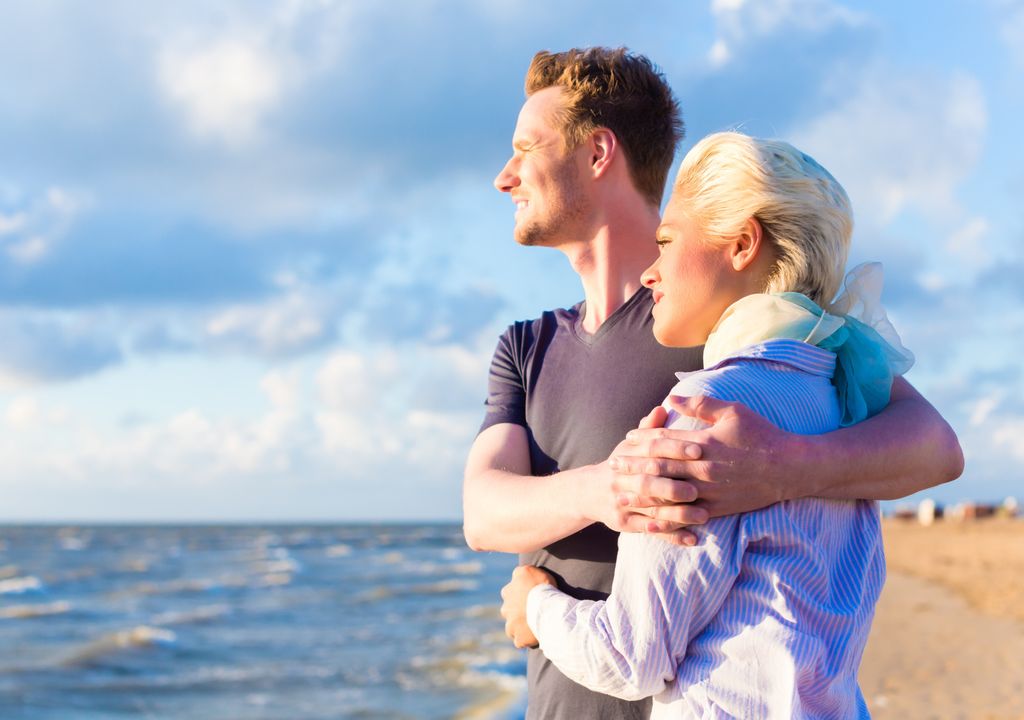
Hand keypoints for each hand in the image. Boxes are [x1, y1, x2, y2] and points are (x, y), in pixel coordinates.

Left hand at [500, 565, 555, 648]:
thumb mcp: (528, 570)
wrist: (546, 607)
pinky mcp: (519, 639)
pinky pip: (520, 641)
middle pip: (510, 611)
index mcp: (507, 592)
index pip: (510, 593)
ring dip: (520, 627)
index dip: (520, 595)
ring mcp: (511, 626)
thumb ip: (519, 573)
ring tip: (534, 625)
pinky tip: (535, 636)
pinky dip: (526, 640)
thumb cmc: (540, 586)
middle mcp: (505, 609)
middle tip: (533, 611)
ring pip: (513, 627)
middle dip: (518, 612)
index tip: (531, 597)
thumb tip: (516, 576)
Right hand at [581, 407, 705, 544]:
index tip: (699, 450)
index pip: (652, 451)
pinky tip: (693, 538)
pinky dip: (673, 535)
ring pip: (651, 510)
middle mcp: (622, 480)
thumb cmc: (621, 464)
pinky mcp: (625, 524)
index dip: (675, 449)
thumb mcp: (630, 445)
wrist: (588, 492)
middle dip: (672, 487)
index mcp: (628, 456)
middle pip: (648, 483)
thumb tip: (664, 406)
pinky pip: (651, 531)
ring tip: (704, 515)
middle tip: (698, 489)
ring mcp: (623, 504)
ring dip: (678, 514)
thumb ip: (650, 429)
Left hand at [613, 395, 800, 519]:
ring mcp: (709, 492)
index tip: (627, 439)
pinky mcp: (717, 509)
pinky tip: (651, 521)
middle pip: (659, 468)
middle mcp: (702, 469)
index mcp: (703, 443)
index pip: (664, 441)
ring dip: (642, 494)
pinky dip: (666, 518)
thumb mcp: (732, 411)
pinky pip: (686, 516)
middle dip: (633, 467)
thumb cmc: (761, 435)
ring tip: (622, 492)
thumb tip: (670, 397)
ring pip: (668, 494)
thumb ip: (700, 404)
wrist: (789, 469)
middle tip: (613, 465)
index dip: (642, 439)